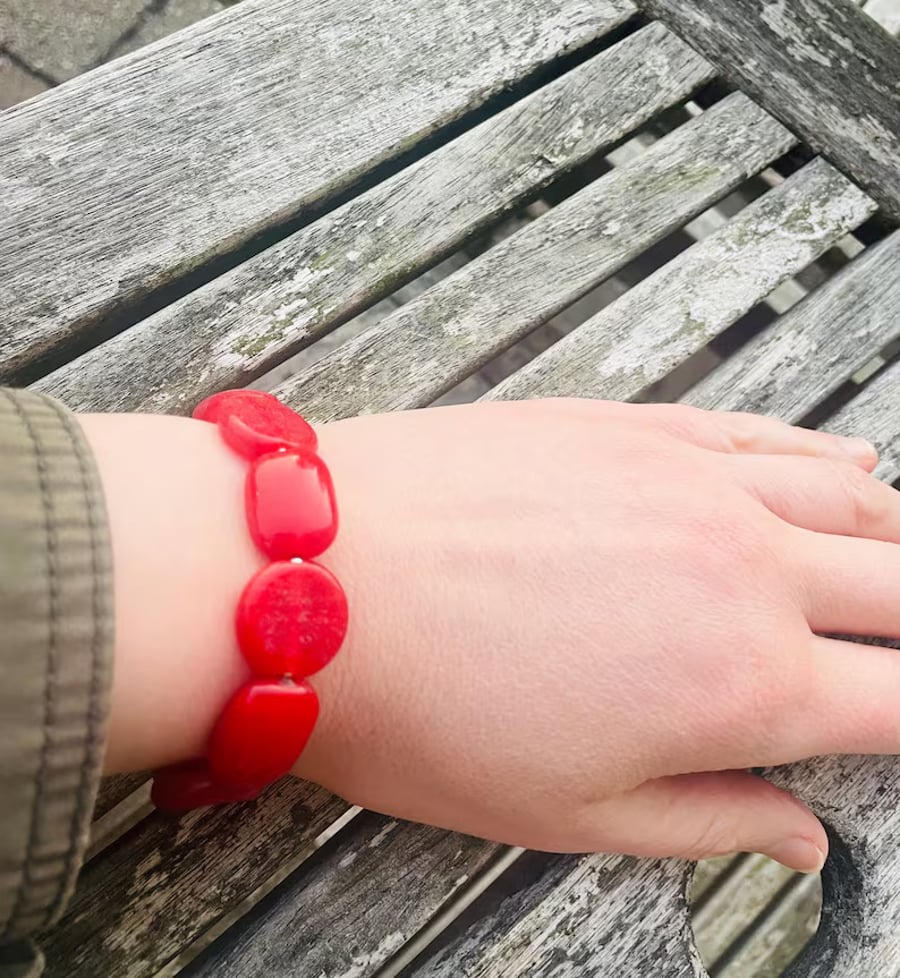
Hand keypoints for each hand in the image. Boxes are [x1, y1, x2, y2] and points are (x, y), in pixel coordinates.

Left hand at [293, 399, 897, 872]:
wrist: (313, 577)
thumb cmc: (422, 708)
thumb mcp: (571, 811)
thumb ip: (709, 819)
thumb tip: (801, 836)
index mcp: (741, 684)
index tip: (899, 725)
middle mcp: (743, 568)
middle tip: (893, 654)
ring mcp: (692, 481)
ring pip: (854, 496)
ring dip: (889, 538)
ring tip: (888, 566)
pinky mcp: (636, 427)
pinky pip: (765, 432)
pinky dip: (823, 456)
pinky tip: (845, 464)